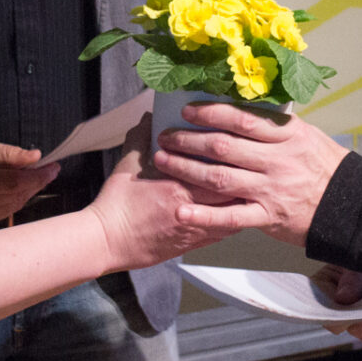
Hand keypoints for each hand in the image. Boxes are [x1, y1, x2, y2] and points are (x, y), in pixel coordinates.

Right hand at [0, 140, 58, 225]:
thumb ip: (7, 154)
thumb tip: (34, 156)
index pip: (16, 183)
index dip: (38, 176)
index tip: (52, 167)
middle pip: (17, 196)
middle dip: (37, 182)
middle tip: (50, 170)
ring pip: (13, 206)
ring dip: (29, 192)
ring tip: (39, 177)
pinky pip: (4, 212)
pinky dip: (16, 199)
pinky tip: (23, 189)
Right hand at [86, 117, 245, 269]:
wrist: (107, 239)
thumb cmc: (116, 203)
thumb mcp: (128, 161)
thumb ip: (142, 135)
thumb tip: (151, 116)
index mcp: (178, 185)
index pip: (216, 168)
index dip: (232, 157)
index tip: (241, 146)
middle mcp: (191, 208)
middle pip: (231, 192)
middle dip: (245, 179)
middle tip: (254, 166)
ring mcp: (194, 228)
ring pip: (232, 215)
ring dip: (243, 202)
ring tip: (251, 188)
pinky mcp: (192, 244)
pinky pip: (222, 233)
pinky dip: (233, 221)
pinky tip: (237, 211)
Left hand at [151, 104, 347, 245]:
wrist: (352, 206)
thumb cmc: (326, 167)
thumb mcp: (306, 136)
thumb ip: (274, 126)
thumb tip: (239, 110)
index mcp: (286, 136)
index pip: (242, 119)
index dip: (210, 112)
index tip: (187, 109)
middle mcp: (276, 160)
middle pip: (223, 146)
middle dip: (188, 139)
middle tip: (165, 136)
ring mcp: (270, 189)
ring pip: (220, 177)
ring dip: (186, 169)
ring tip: (162, 161)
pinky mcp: (268, 217)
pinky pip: (230, 218)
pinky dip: (204, 215)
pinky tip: (181, 211)